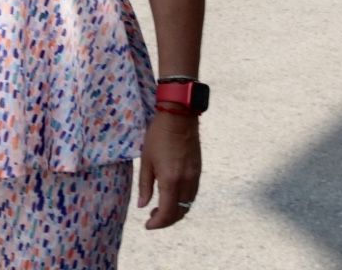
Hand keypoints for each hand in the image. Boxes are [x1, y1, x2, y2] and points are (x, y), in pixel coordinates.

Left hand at [137, 111, 200, 229]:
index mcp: (170, 180)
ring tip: (160, 207)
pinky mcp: (198, 170)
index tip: (147, 225)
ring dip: (176, 212)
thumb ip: (145, 185)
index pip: (167, 213)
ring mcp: (194, 176)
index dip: (157, 223)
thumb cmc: (158, 136)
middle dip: (166, 220)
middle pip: (180, 212)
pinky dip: (183, 201)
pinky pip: (192, 194)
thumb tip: (143, 205)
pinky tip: (172, 195)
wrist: (179, 117)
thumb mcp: (146, 160)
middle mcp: (185, 181)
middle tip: (152, 218)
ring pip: (188, 204)